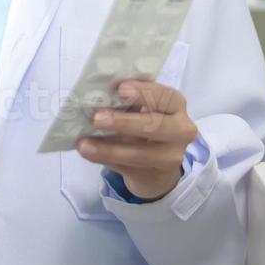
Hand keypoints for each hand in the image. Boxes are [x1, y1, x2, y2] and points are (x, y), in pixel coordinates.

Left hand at [76, 78, 196, 201]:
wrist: (156, 164)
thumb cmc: (146, 123)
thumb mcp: (143, 107)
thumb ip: (128, 99)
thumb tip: (99, 91)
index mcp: (176, 105)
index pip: (165, 96)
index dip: (143, 92)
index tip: (120, 88)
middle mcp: (181, 130)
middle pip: (156, 126)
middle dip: (124, 122)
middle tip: (97, 117)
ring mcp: (170, 157)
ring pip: (140, 154)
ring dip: (109, 148)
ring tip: (84, 144)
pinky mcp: (154, 176)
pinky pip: (127, 168)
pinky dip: (105, 159)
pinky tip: (88, 152)